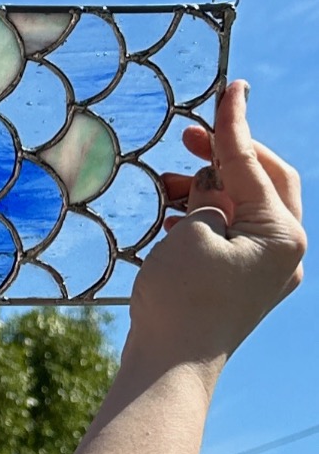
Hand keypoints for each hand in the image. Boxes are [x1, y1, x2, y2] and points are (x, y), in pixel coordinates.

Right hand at [126, 80, 305, 377]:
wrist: (170, 366)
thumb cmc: (181, 299)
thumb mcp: (192, 232)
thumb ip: (209, 195)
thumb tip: (213, 185)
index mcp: (283, 234)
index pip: (253, 163)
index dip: (234, 123)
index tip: (232, 86)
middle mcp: (285, 251)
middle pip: (262, 182)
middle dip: (225, 155)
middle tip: (190, 134)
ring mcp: (266, 270)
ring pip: (243, 207)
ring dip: (208, 188)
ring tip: (168, 183)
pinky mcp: (242, 283)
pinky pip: (231, 233)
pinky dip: (204, 216)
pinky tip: (174, 213)